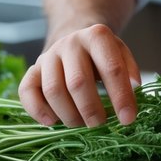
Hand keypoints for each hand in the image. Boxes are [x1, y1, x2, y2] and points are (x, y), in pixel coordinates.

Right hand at [18, 24, 141, 127]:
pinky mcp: (32, 71)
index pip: (111, 68)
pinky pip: (27, 91)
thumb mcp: (120, 54)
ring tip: (81, 124)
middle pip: (78, 82)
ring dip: (69, 115)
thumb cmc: (100, 55)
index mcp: (96, 36)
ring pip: (53, 90)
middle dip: (91, 110)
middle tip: (100, 125)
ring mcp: (48, 56)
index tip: (128, 119)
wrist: (74, 42)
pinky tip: (52, 122)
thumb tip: (134, 88)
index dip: (121, 97)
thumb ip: (129, 69)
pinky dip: (38, 111)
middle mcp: (70, 43)